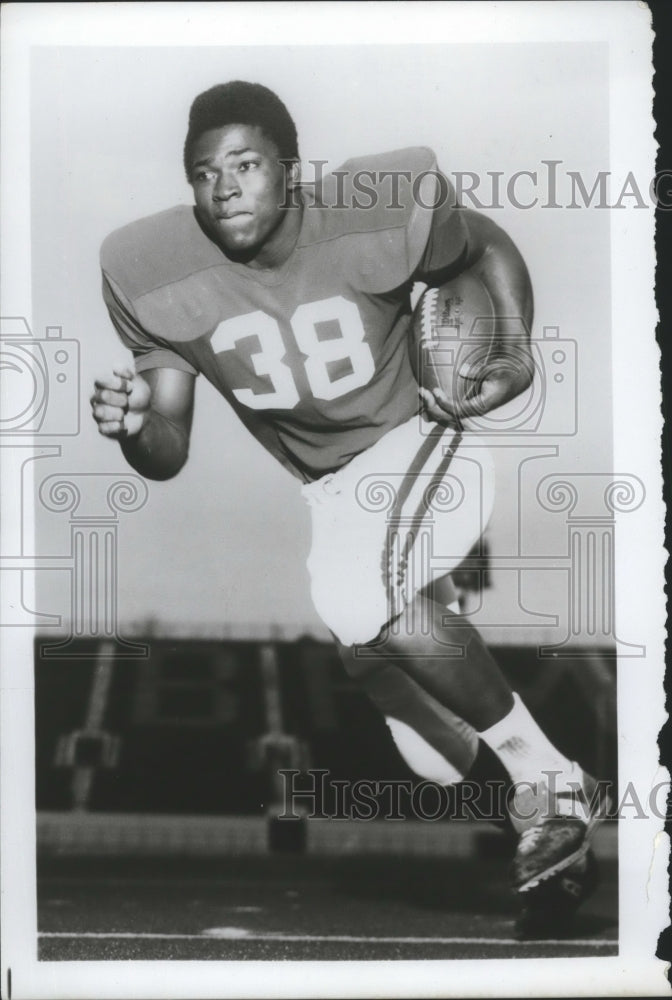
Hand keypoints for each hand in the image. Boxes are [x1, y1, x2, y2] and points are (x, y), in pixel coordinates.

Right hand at [90, 366, 150, 437]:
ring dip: (117, 413)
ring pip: (99, 412)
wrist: (144, 415)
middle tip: (127, 402)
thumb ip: (127, 374)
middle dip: (120, 400)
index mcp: (104, 385)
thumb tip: (115, 367)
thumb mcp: (137, 382)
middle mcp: (97, 397)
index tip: (130, 387)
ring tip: (124, 413)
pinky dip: (116, 426)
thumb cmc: (138, 396)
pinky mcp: (102, 427)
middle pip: (102, 396)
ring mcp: (98, 412)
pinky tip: (123, 424)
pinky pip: (103, 427)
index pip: (101, 380)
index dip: (117, 385)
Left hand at [419, 360, 533, 427]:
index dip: (445, 403)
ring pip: (448, 419)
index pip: (459, 410)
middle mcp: (476, 413)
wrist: (515, 379)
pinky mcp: (469, 410)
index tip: (435, 390)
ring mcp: (472, 414)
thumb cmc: (504, 372)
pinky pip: (450, 415)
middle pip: (449, 418)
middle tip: (422, 391)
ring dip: (433, 409)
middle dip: (433, 407)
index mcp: (483, 405)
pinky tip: (429, 398)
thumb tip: (461, 370)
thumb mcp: (495, 369)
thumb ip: (478, 370)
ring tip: (422, 393)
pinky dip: (438, 409)